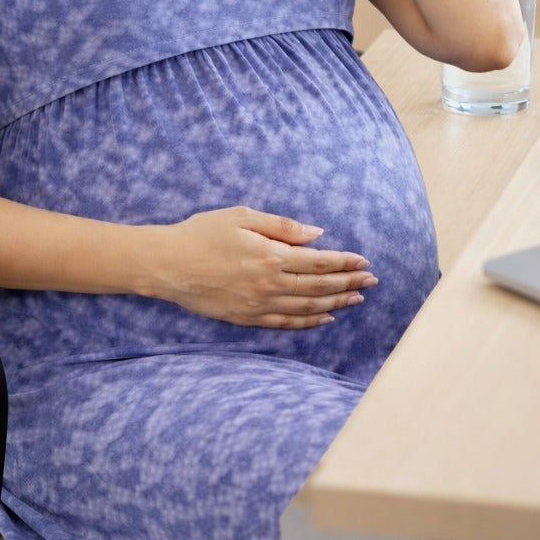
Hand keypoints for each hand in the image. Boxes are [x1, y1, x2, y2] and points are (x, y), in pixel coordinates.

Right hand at [147, 206, 377, 329]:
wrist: (167, 264)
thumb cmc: (202, 232)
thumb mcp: (242, 216)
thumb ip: (282, 225)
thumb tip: (316, 234)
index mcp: (270, 255)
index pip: (319, 261)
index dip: (345, 262)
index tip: (364, 261)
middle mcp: (269, 284)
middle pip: (319, 286)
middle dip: (349, 282)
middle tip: (372, 281)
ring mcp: (258, 305)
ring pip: (307, 307)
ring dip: (335, 302)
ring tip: (356, 298)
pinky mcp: (246, 318)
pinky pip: (286, 324)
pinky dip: (309, 322)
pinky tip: (324, 317)